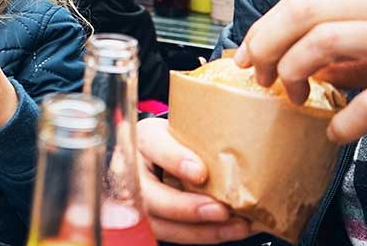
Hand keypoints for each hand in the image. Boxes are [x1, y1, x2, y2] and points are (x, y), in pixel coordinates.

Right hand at [136, 118, 251, 242]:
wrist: (167, 154)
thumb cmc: (179, 141)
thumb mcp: (186, 131)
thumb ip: (200, 143)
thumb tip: (235, 161)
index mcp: (142, 138)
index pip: (151, 144)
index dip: (174, 159)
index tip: (200, 172)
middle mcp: (131, 169)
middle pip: (148, 195)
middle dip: (184, 207)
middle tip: (221, 211)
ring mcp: (135, 198)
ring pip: (159, 223)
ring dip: (199, 230)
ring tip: (234, 227)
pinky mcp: (149, 220)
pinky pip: (171, 233)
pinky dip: (201, 235)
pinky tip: (225, 231)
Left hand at [235, 0, 366, 142]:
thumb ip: (353, 39)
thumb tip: (310, 67)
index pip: (300, 1)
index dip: (263, 28)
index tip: (245, 56)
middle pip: (303, 15)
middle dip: (266, 46)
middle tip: (260, 78)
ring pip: (326, 43)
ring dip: (295, 73)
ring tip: (292, 99)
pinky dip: (345, 120)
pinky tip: (336, 133)